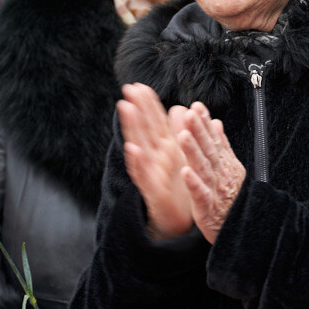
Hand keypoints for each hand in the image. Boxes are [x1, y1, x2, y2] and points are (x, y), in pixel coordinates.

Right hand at [117, 83, 193, 239]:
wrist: (178, 222)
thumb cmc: (178, 189)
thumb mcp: (181, 156)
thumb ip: (178, 132)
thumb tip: (178, 107)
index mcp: (165, 149)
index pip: (155, 121)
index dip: (147, 104)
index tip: (140, 85)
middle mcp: (155, 158)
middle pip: (144, 129)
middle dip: (137, 109)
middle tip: (128, 89)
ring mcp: (152, 173)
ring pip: (140, 146)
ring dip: (132, 127)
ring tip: (126, 108)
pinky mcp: (153, 191)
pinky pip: (144, 175)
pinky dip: (138, 162)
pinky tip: (133, 149)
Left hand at [173, 102, 246, 243]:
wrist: (241, 228)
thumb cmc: (232, 198)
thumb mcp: (230, 168)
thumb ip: (222, 145)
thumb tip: (216, 122)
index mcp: (223, 164)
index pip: (213, 139)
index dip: (205, 122)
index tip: (196, 106)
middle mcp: (220, 174)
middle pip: (208, 149)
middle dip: (199, 130)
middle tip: (190, 114)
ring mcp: (214, 190)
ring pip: (203, 168)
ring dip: (193, 151)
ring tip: (183, 136)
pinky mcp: (207, 208)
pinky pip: (200, 194)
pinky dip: (193, 183)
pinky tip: (185, 173)